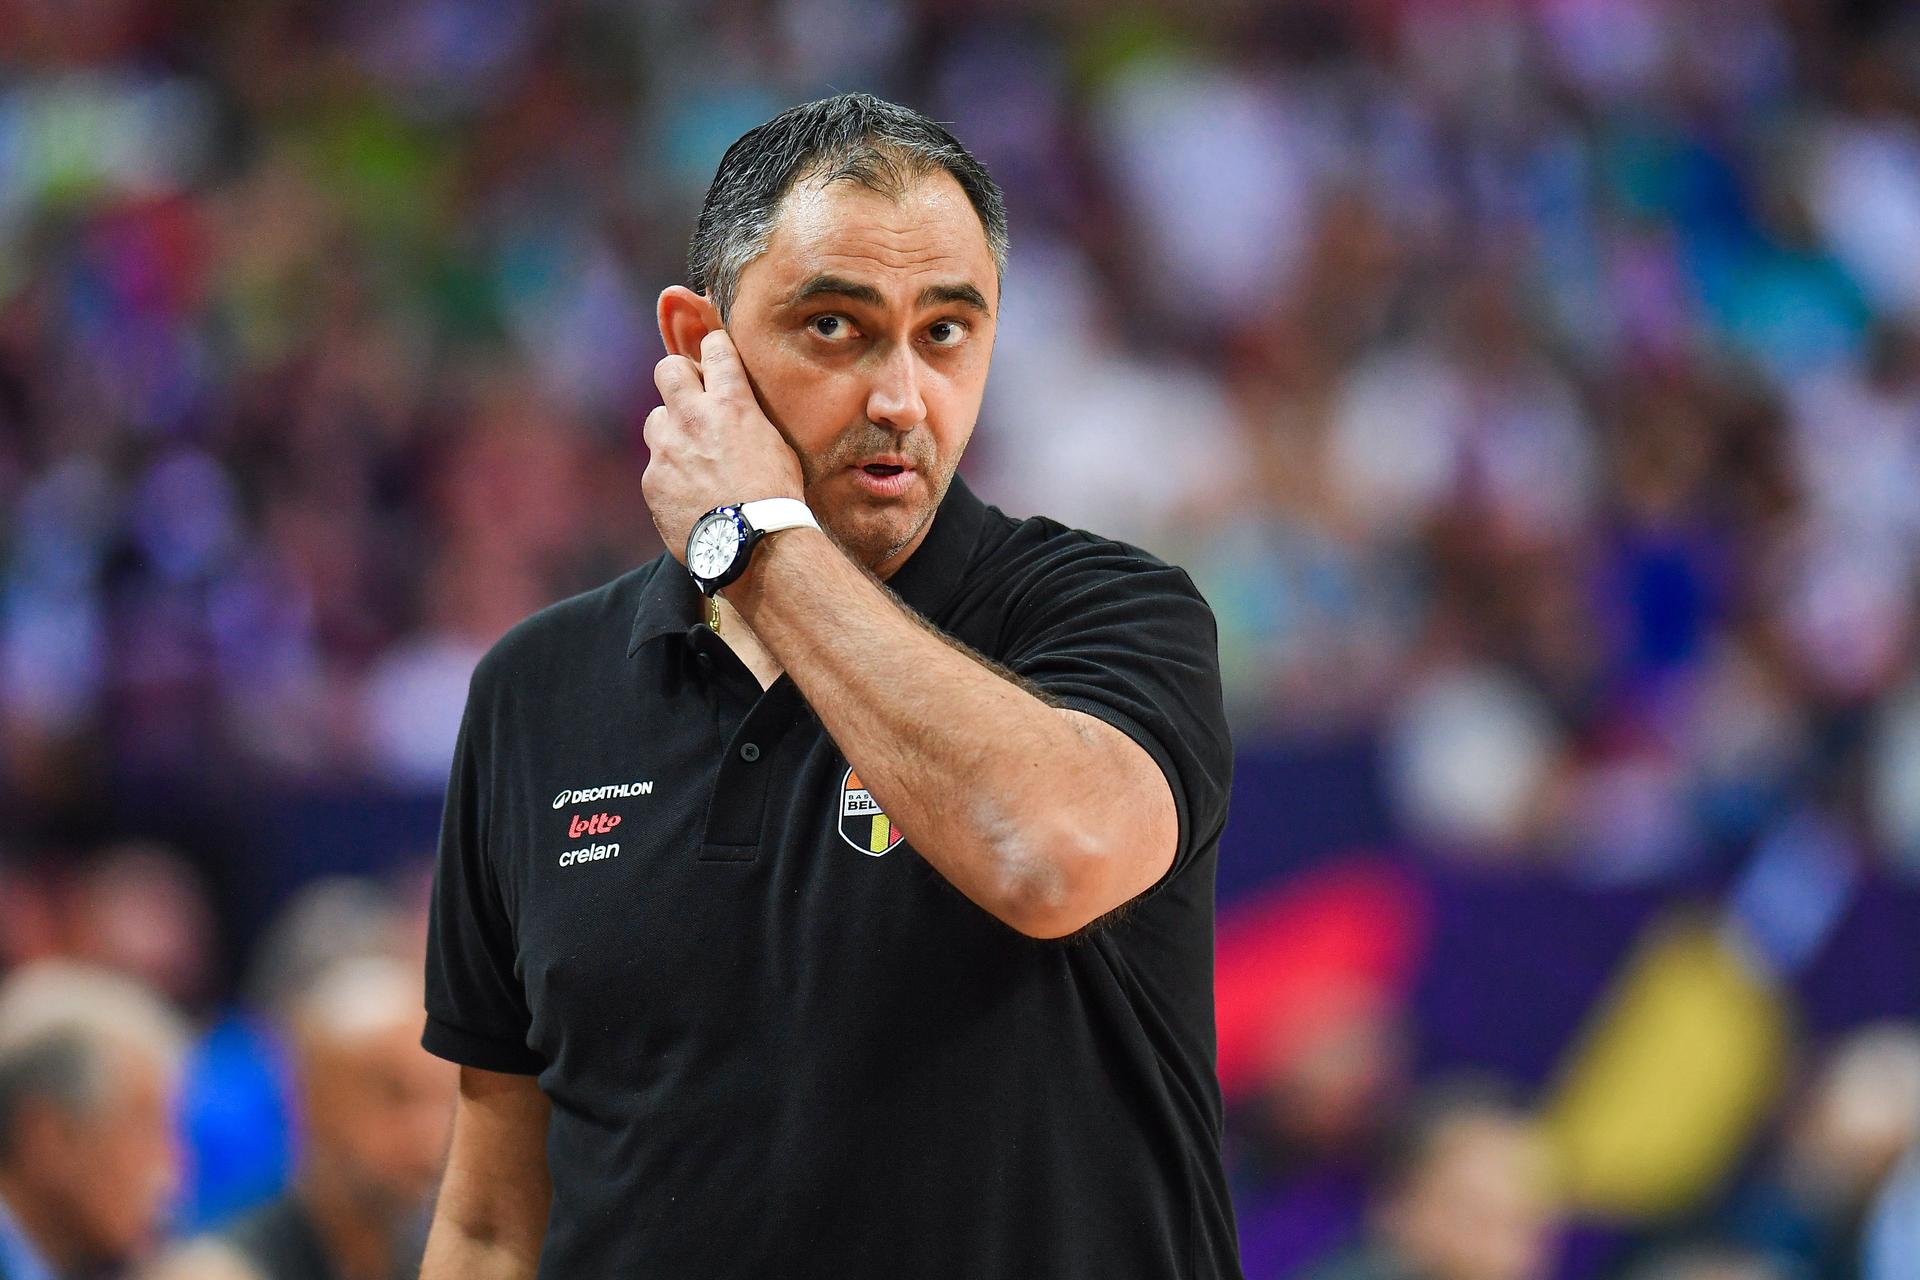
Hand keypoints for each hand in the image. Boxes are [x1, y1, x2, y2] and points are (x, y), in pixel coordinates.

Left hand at [644, 329, 804, 562]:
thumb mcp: (774, 444)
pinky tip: (689, 492)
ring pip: (655, 419)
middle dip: (678, 377)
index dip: (714, 347)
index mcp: (731, 404)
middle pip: (666, 368)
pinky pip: (656, 466)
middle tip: (691, 396)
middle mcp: (692, 418)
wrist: (754, 543)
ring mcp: (667, 449)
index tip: (714, 353)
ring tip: (690, 455)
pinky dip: (669, 474)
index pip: (714, 349)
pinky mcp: (652, 481)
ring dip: (670, 430)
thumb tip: (736, 409)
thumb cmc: (776, 496)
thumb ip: (745, 418)